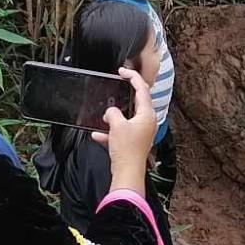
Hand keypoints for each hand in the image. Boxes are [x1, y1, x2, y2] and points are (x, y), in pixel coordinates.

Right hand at [94, 67, 155, 190]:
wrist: (128, 173)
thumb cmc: (126, 149)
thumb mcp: (116, 125)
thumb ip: (113, 113)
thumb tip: (111, 113)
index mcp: (147, 115)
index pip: (143, 89)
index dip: (133, 77)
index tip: (123, 71)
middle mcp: (147, 122)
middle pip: (137, 102)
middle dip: (125, 95)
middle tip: (117, 85)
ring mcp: (142, 133)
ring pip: (128, 118)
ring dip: (116, 116)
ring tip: (105, 116)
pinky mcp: (134, 143)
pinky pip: (121, 133)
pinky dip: (110, 132)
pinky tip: (97, 135)